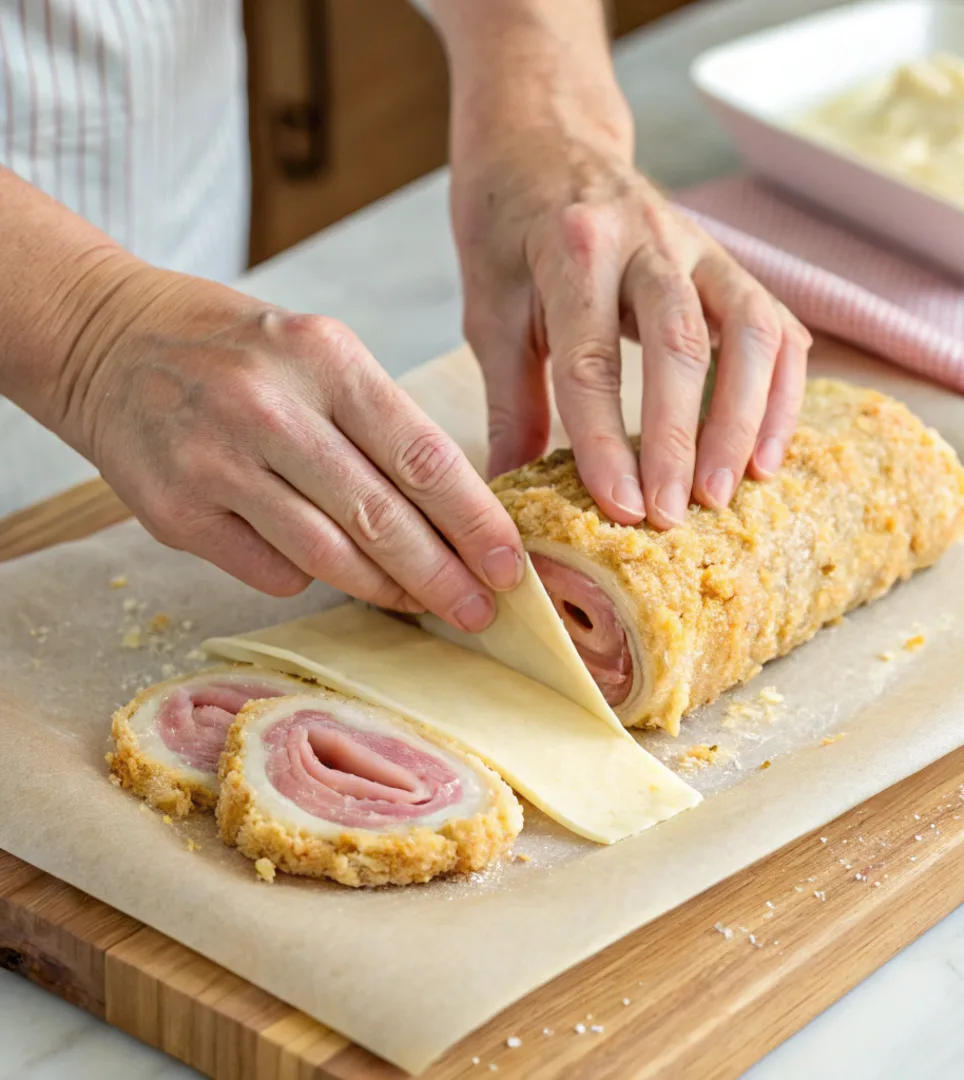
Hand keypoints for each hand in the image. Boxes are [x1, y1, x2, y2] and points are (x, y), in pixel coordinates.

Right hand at [67, 267, 523, 629]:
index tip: (510, 564)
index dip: (474, 521)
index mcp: (323, 358)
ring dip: (387, 591)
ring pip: (326, 555)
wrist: (106, 337)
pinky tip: (332, 574)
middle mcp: (269, 408)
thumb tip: (452, 514)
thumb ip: (380, 423)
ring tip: (425, 605)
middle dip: (443, 575)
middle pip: (379, 516)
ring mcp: (215, 462)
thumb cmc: (236, 349)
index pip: (421, 455)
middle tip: (482, 611)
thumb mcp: (318, 351)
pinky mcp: (174, 512)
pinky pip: (269, 571)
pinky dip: (310, 580)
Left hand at [451, 127, 811, 528]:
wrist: (546, 139)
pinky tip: (766, 455)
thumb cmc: (508, 229)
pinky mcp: (730, 263)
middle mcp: (646, 239)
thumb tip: (509, 491)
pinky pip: (777, 327)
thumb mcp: (489, 309)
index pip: (592, 359)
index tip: (620, 509)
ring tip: (727, 494)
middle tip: (672, 514)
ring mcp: (699, 246)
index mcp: (573, 248)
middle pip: (680, 343)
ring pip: (749, 330)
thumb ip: (509, 400)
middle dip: (679, 438)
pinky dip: (780, 394)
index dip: (605, 441)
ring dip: (744, 420)